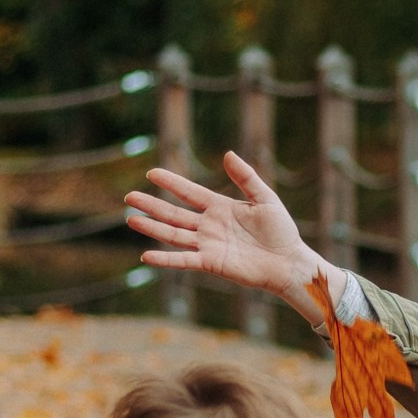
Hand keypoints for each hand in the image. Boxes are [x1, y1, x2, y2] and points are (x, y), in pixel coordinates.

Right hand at [125, 154, 318, 305]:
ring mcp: (208, 245)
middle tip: (129, 196)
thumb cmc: (281, 230)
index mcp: (220, 208)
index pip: (189, 192)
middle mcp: (209, 226)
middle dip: (151, 205)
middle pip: (174, 213)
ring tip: (130, 219)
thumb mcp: (265, 198)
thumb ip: (246, 177)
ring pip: (173, 234)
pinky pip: (184, 260)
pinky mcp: (211, 263)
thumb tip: (228, 154)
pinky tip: (146, 254)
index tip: (151, 173)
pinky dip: (165, 259)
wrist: (288, 261)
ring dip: (152, 227)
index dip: (171, 182)